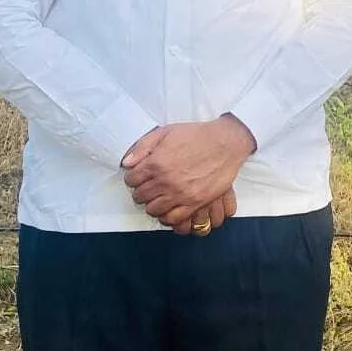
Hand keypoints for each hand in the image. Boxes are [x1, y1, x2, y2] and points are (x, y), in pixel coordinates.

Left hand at [121, 115, 255, 228]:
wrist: (224, 143)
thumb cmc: (196, 135)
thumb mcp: (166, 132)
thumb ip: (143, 146)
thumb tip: (126, 163)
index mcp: (156, 162)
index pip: (131, 180)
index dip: (132, 178)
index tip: (137, 176)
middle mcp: (165, 181)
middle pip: (140, 196)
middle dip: (140, 191)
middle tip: (147, 186)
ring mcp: (180, 194)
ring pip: (153, 210)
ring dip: (151, 204)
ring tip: (157, 197)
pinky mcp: (194, 203)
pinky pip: (172, 218)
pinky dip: (165, 216)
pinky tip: (167, 208)